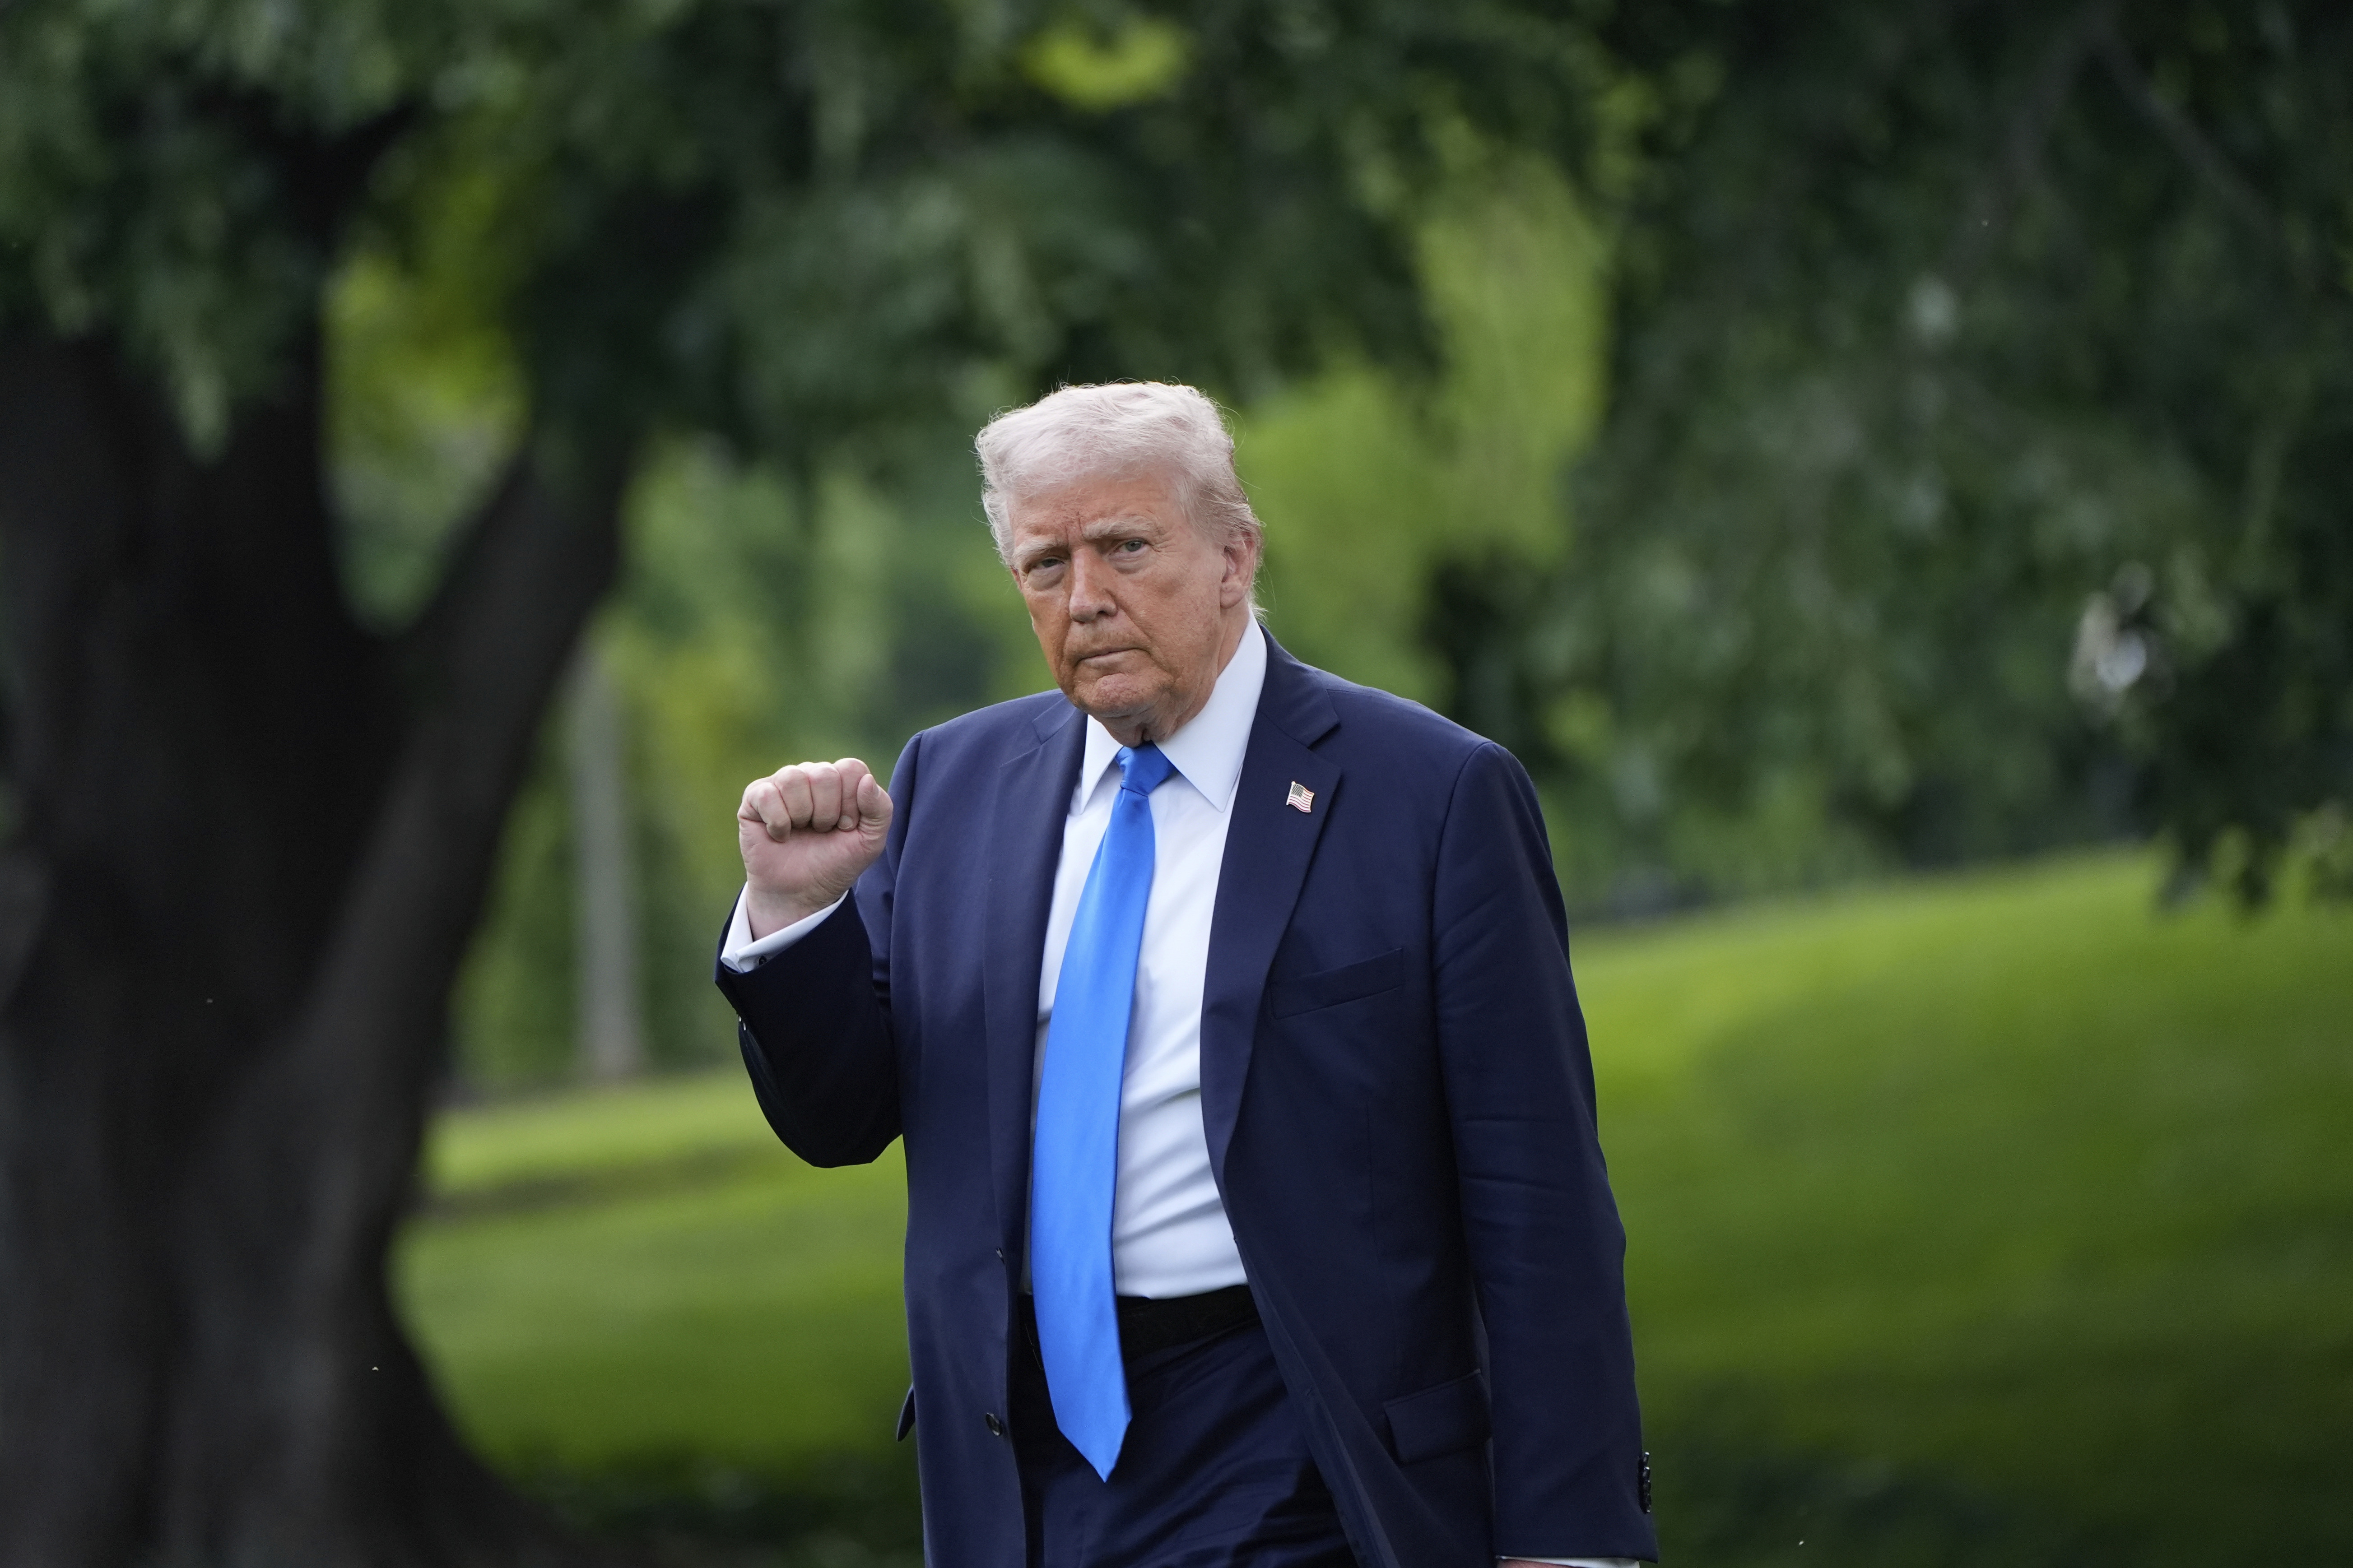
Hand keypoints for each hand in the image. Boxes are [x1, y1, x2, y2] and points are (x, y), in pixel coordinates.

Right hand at [737, 758, 892, 937]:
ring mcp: (781, 784)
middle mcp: (810, 775)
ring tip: (801, 831)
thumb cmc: (835, 863)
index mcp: (840, 781)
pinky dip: (778, 822)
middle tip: (822, 831)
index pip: (851, 768)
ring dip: (802, 815)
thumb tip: (866, 780)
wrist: (802, 893)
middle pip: (824, 773)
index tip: (846, 827)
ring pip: (793, 778)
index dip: (851, 802)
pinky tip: (780, 835)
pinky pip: (767, 794)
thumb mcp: (870, 841)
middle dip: (827, 812)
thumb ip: (880, 809)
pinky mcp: (755, 797)